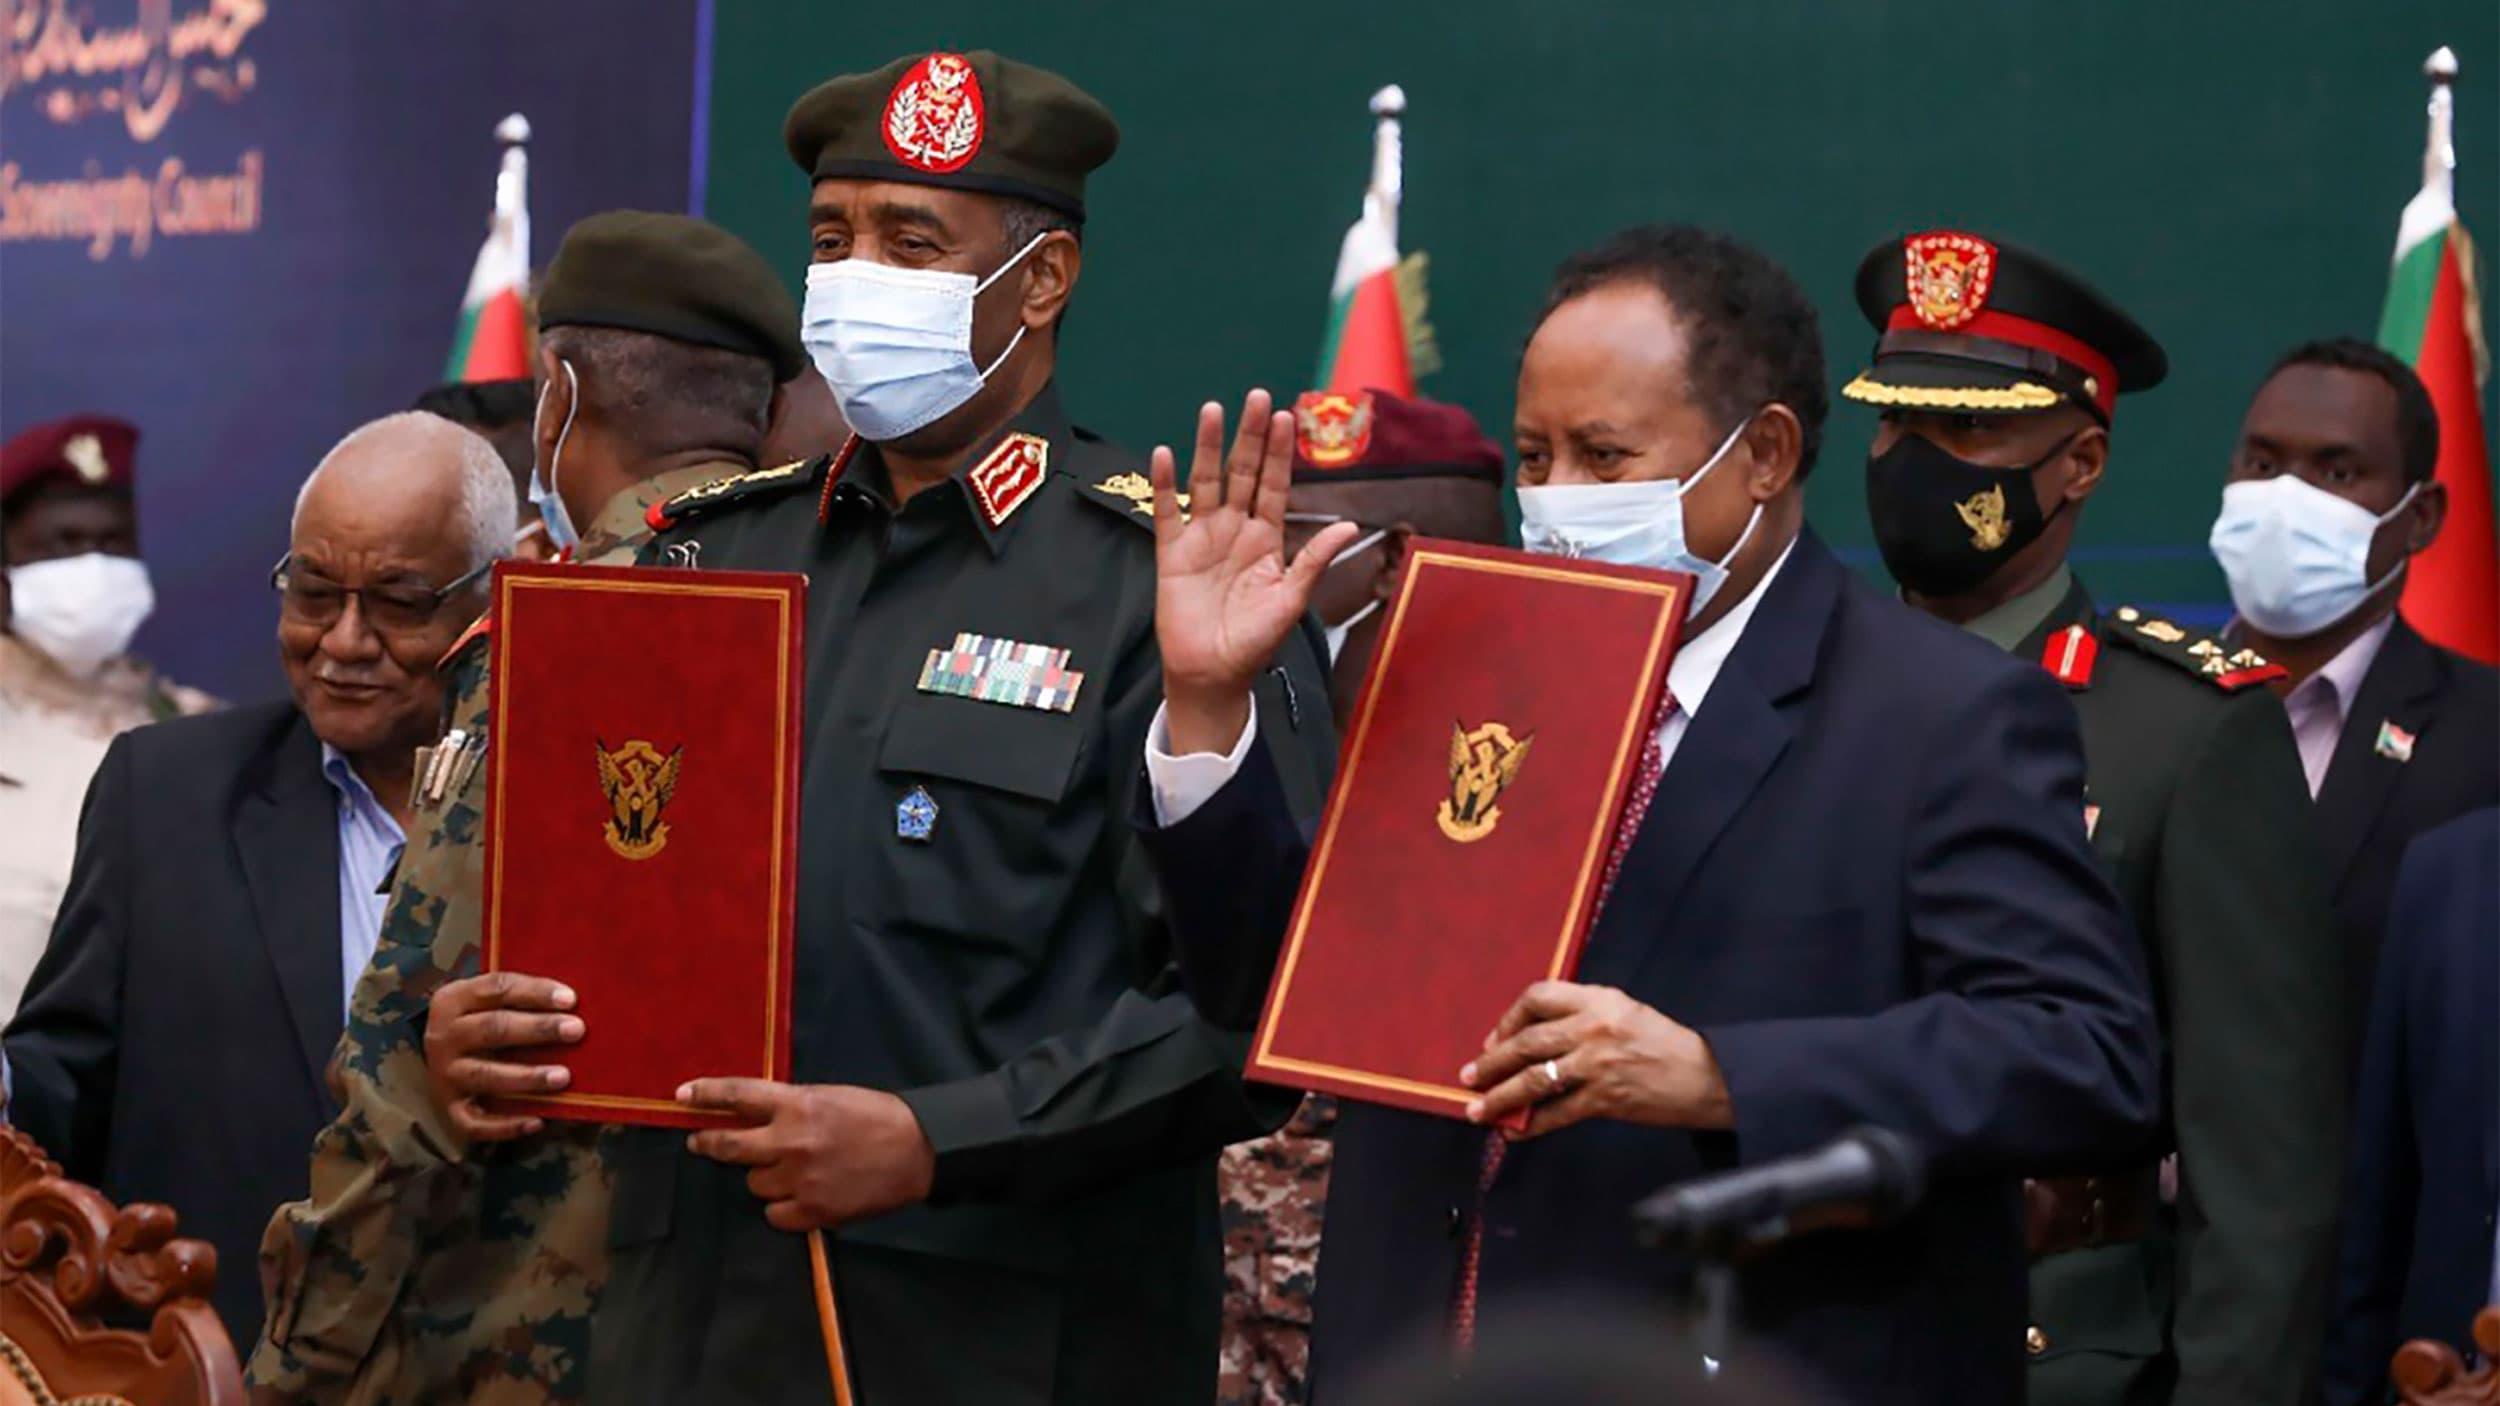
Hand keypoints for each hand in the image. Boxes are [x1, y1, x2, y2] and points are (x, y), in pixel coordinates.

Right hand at [422, 971, 582, 1142]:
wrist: (442, 1059)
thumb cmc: (484, 1023)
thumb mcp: (491, 1002)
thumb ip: (524, 998)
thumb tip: (576, 1003)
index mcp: (454, 1000)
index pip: (496, 989)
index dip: (535, 992)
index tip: (571, 999)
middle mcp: (444, 1037)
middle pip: (493, 1029)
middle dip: (537, 1029)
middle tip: (576, 1030)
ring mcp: (445, 1075)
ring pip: (486, 1075)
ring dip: (526, 1077)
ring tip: (563, 1077)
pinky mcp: (450, 1110)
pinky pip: (475, 1123)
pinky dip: (506, 1125)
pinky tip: (537, 1121)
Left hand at [679, 1080, 935, 1231]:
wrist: (918, 1151)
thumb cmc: (877, 1116)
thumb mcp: (830, 1097)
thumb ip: (791, 1106)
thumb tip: (753, 1116)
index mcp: (798, 1106)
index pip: (738, 1095)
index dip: (706, 1094)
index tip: (682, 1095)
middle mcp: (791, 1142)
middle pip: (730, 1146)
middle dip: (710, 1143)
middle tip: (701, 1141)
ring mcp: (799, 1180)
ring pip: (754, 1184)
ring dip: (765, 1177)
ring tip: (792, 1171)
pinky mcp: (812, 1212)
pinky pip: (774, 1214)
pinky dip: (783, 1207)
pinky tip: (801, 1196)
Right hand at [1153, 390, 1358, 753]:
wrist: (1212, 675)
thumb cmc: (1254, 642)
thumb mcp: (1291, 601)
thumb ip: (1314, 561)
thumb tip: (1352, 526)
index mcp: (1267, 539)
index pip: (1274, 485)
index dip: (1279, 453)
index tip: (1286, 416)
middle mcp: (1235, 530)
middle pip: (1243, 473)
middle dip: (1250, 436)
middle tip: (1257, 397)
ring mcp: (1202, 538)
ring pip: (1206, 482)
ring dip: (1210, 447)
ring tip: (1213, 410)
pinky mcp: (1172, 554)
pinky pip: (1168, 512)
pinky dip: (1165, 484)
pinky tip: (1165, 454)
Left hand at [1458, 981, 1732, 1137]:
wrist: (1707, 1077)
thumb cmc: (1663, 1043)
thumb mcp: (1623, 1010)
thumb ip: (1581, 1014)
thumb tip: (1531, 1035)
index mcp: (1598, 999)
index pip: (1538, 997)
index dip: (1508, 1019)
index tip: (1495, 1040)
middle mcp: (1594, 1027)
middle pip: (1527, 1042)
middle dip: (1491, 1063)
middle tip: (1469, 1077)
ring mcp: (1598, 1064)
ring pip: (1534, 1080)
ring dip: (1500, 1097)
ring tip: (1478, 1109)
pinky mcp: (1606, 1099)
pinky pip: (1557, 1113)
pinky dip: (1531, 1125)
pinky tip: (1514, 1132)